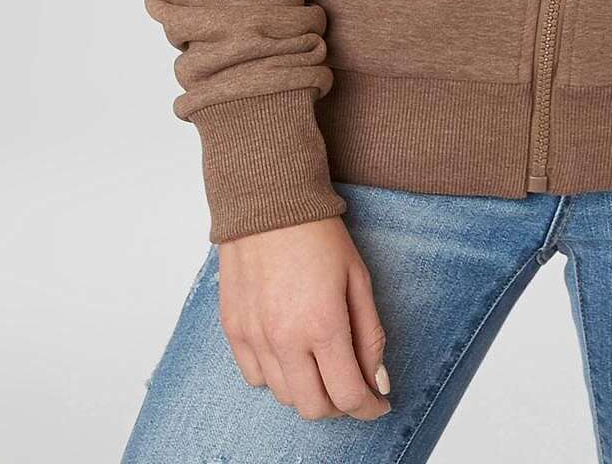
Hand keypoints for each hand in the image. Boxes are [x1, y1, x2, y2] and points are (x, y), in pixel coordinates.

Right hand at [217, 215, 392, 420]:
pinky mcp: (233, 329)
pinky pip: (254, 377)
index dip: (369, 408)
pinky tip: (291, 354)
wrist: (267, 203)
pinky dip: (276, 376)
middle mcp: (284, 339)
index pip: (348, 395)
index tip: (378, 404)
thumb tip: (377, 382)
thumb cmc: (318, 236)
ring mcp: (254, 336)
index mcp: (323, 326)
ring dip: (308, 391)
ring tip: (322, 366)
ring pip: (283, 396)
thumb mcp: (358, 281)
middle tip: (352, 385)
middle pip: (314, 408)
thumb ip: (369, 337)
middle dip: (340, 405)